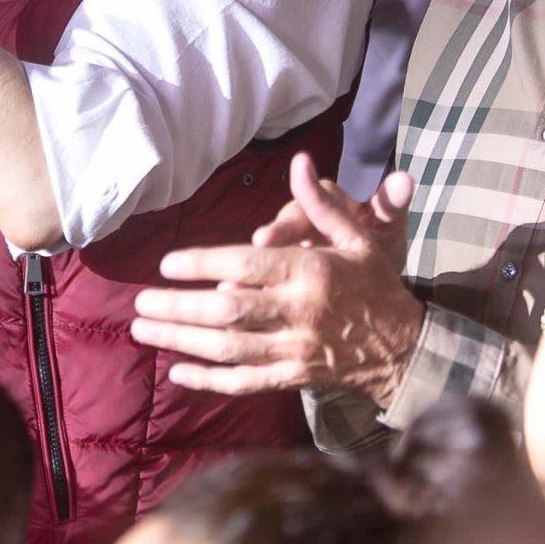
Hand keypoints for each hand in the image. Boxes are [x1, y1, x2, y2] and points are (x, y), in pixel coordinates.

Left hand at [131, 153, 422, 403]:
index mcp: (311, 272)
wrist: (406, 348)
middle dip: (178, 308)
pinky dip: (210, 380)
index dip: (202, 264)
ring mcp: (296, 350)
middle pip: (228, 311)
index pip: (246, 265)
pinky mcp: (295, 378)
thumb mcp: (356, 237)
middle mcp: (300, 313)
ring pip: (230, 349)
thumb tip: (298, 161)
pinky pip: (246, 383)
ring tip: (142, 330)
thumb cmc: (374, 284)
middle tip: (138, 303)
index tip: (166, 264)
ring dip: (181, 341)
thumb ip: (320, 203)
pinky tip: (177, 373)